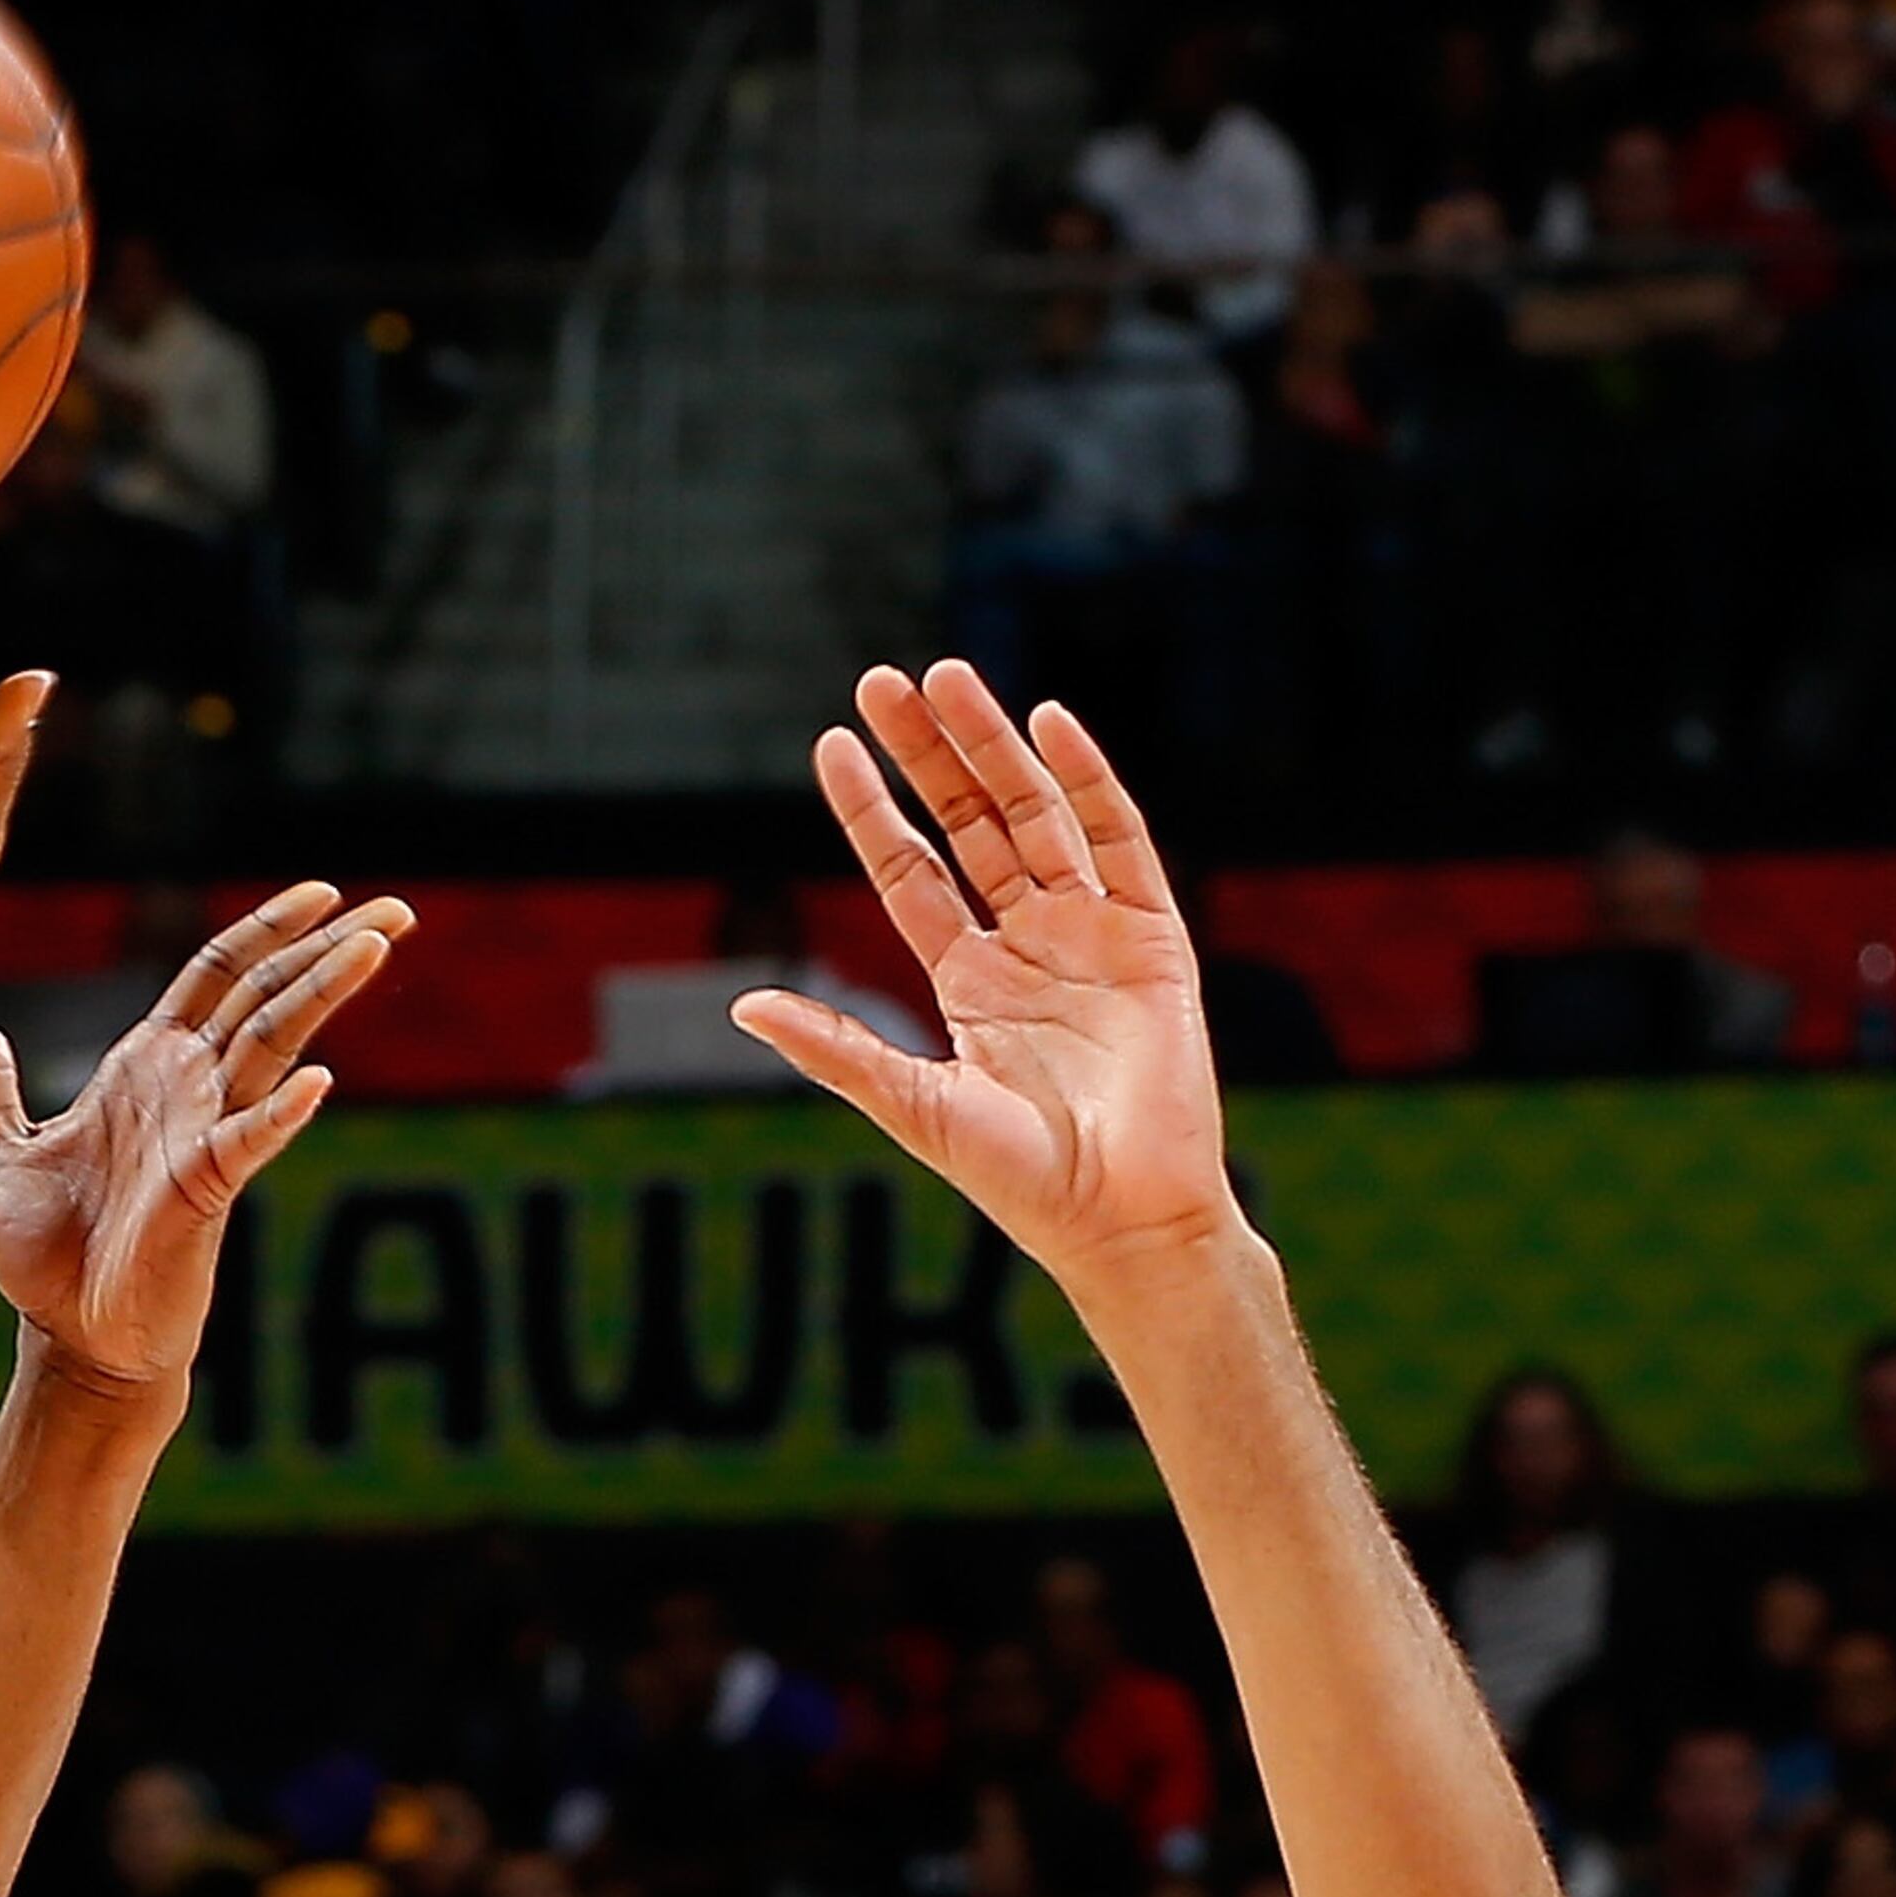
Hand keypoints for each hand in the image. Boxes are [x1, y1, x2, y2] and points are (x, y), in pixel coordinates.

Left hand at [0, 882, 410, 1399]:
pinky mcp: (205, 1192)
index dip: (267, 929)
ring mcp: (204, 1137)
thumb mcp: (1, 1155)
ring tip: (376, 946)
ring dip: (323, 993)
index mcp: (147, 1068)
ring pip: (274, 1046)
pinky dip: (279, 1114)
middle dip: (329, 947)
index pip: (219, 977)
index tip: (322, 893)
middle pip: (269, 997)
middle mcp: (188, 1092)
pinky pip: (247, 1144)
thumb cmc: (47, 1258)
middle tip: (397, 908)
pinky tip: (316, 1082)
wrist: (70, 1341)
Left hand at [729, 662, 1239, 1309]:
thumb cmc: (1020, 1181)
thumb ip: (836, 1051)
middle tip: (881, 682)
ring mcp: (1090, 934)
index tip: (832, 746)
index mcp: (968, 984)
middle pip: (969, 826)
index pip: (911, 874)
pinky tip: (1048, 724)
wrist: (1122, 1217)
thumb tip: (743, 1008)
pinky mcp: (1152, 936)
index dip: (873, 810)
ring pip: (1034, 816)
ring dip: (992, 747)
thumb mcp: (914, 1105)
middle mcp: (1027, 947)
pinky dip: (1088, 779)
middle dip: (926, 755)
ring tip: (947, 678)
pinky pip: (1120, 838)